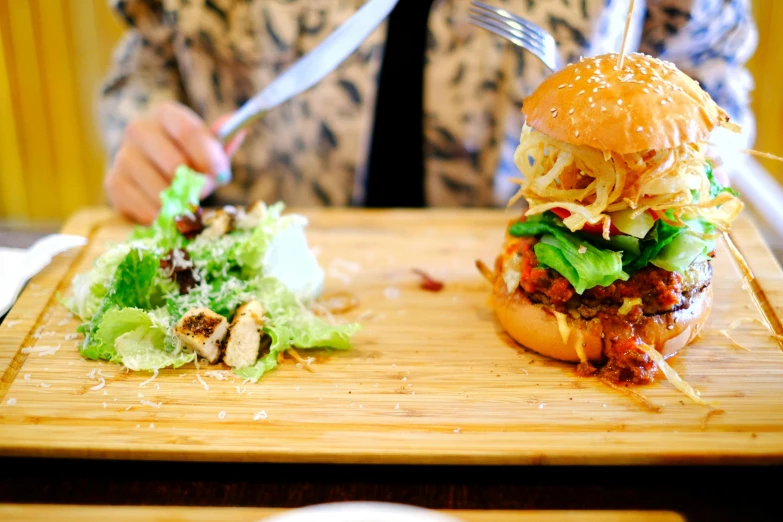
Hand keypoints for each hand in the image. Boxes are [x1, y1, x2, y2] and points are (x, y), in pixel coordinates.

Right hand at [105, 102, 246, 224]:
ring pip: (158, 187)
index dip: (208, 156)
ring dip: (178, 202)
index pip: (188, 130)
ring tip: (185, 205)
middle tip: (203, 193)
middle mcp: (139, 130)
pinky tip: (166, 214)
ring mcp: (123, 155)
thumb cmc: (189, 159)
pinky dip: (159, 215)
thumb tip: (238, 124)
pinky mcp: (113, 182)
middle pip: (173, 162)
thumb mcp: (208, 149)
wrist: (155, 175)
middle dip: (194, 184)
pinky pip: (141, 205)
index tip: (222, 175)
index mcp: (166, 115)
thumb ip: (222, 141)